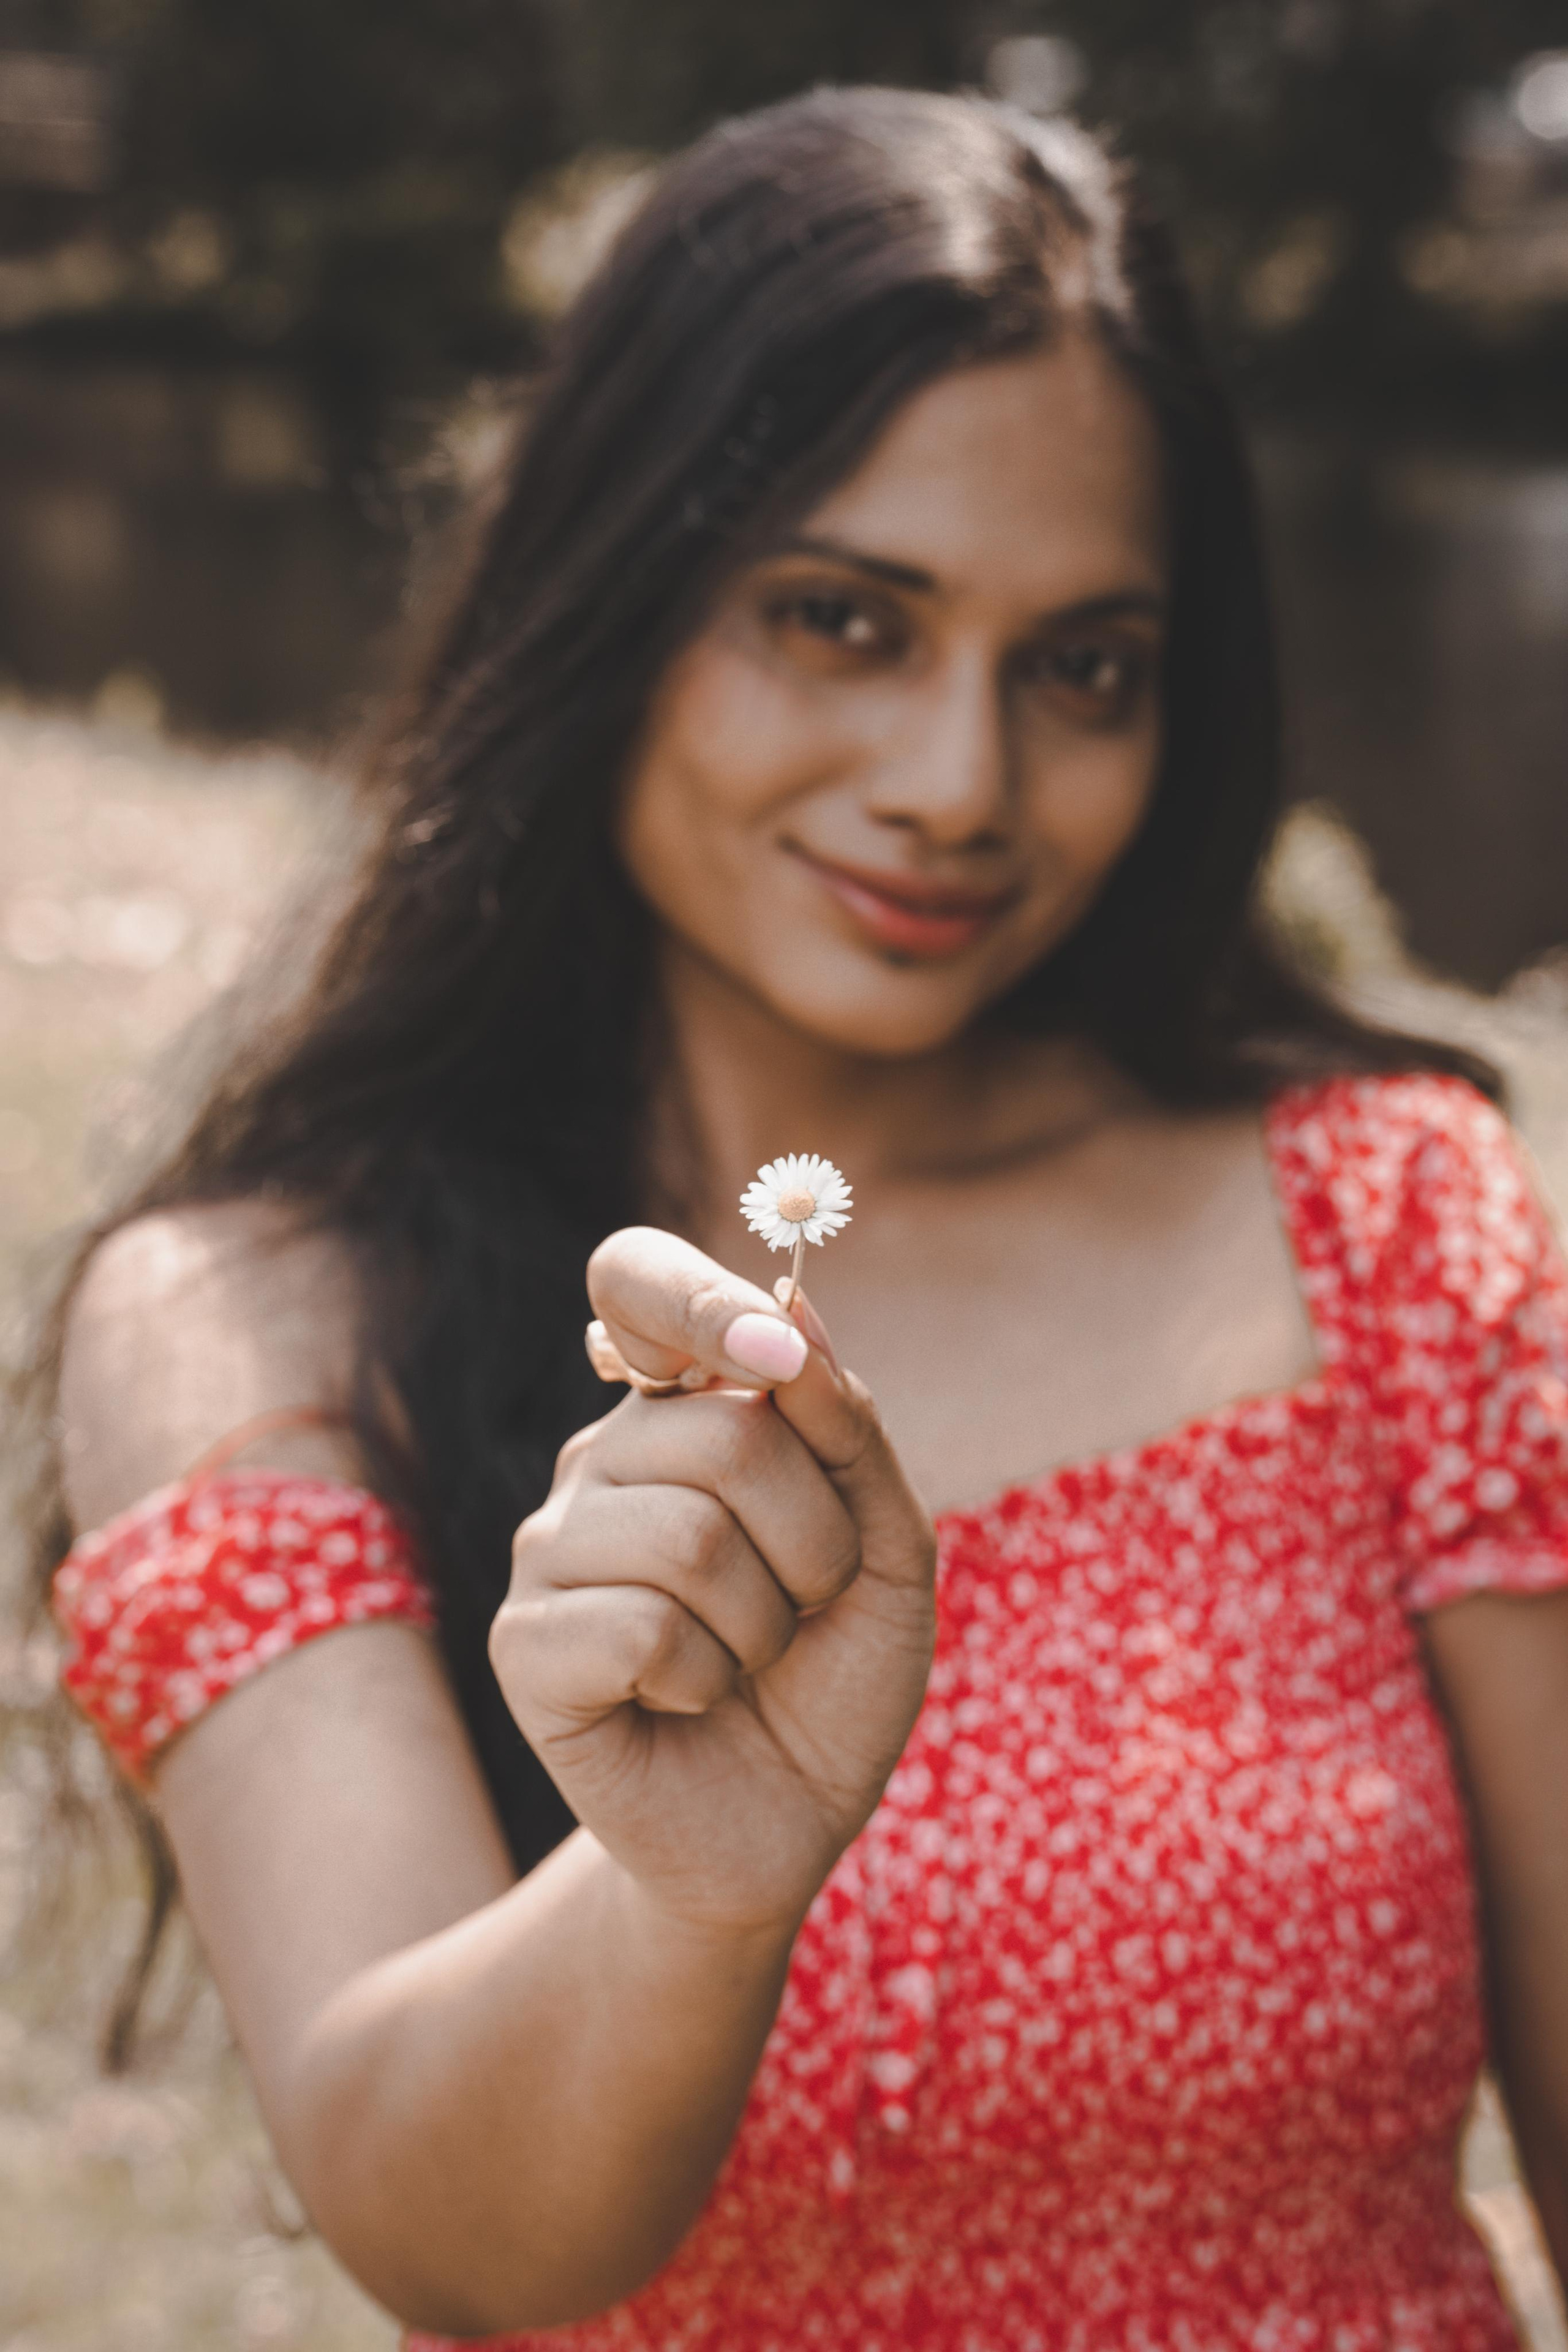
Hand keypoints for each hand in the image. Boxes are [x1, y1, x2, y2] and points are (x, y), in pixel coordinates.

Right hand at [490, 1227, 936, 1937]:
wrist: (788, 1824)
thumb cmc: (835, 1674)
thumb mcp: (887, 1546)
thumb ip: (845, 1424)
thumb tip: (789, 1302)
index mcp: (682, 1407)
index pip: (635, 1277)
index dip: (696, 1294)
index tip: (773, 1351)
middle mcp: (604, 1458)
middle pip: (725, 1432)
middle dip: (816, 1541)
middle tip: (804, 1603)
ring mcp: (551, 1548)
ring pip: (690, 1536)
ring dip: (765, 1623)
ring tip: (746, 1660)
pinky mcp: (524, 1645)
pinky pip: (640, 1627)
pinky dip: (705, 1679)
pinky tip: (687, 1702)